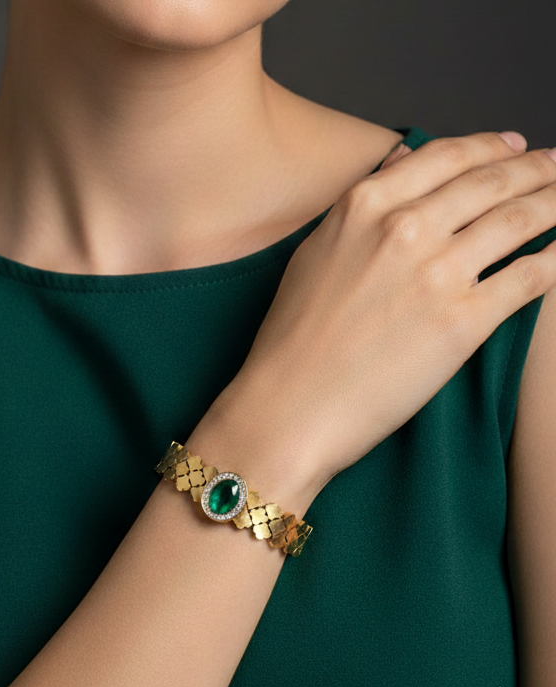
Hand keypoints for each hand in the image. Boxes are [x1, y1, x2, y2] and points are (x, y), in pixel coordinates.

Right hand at [206, 131, 555, 505]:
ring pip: (521, 219)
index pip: (446, 156)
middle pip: (492, 182)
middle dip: (536, 168)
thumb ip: (360, 207)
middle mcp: (404, 229)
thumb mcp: (314, 254)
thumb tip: (398, 162)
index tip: (515, 146)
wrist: (290, 405)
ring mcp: (437, 274)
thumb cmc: (292, 339)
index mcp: (364, 207)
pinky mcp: (463, 323)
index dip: (492, 146)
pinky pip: (531, 276)